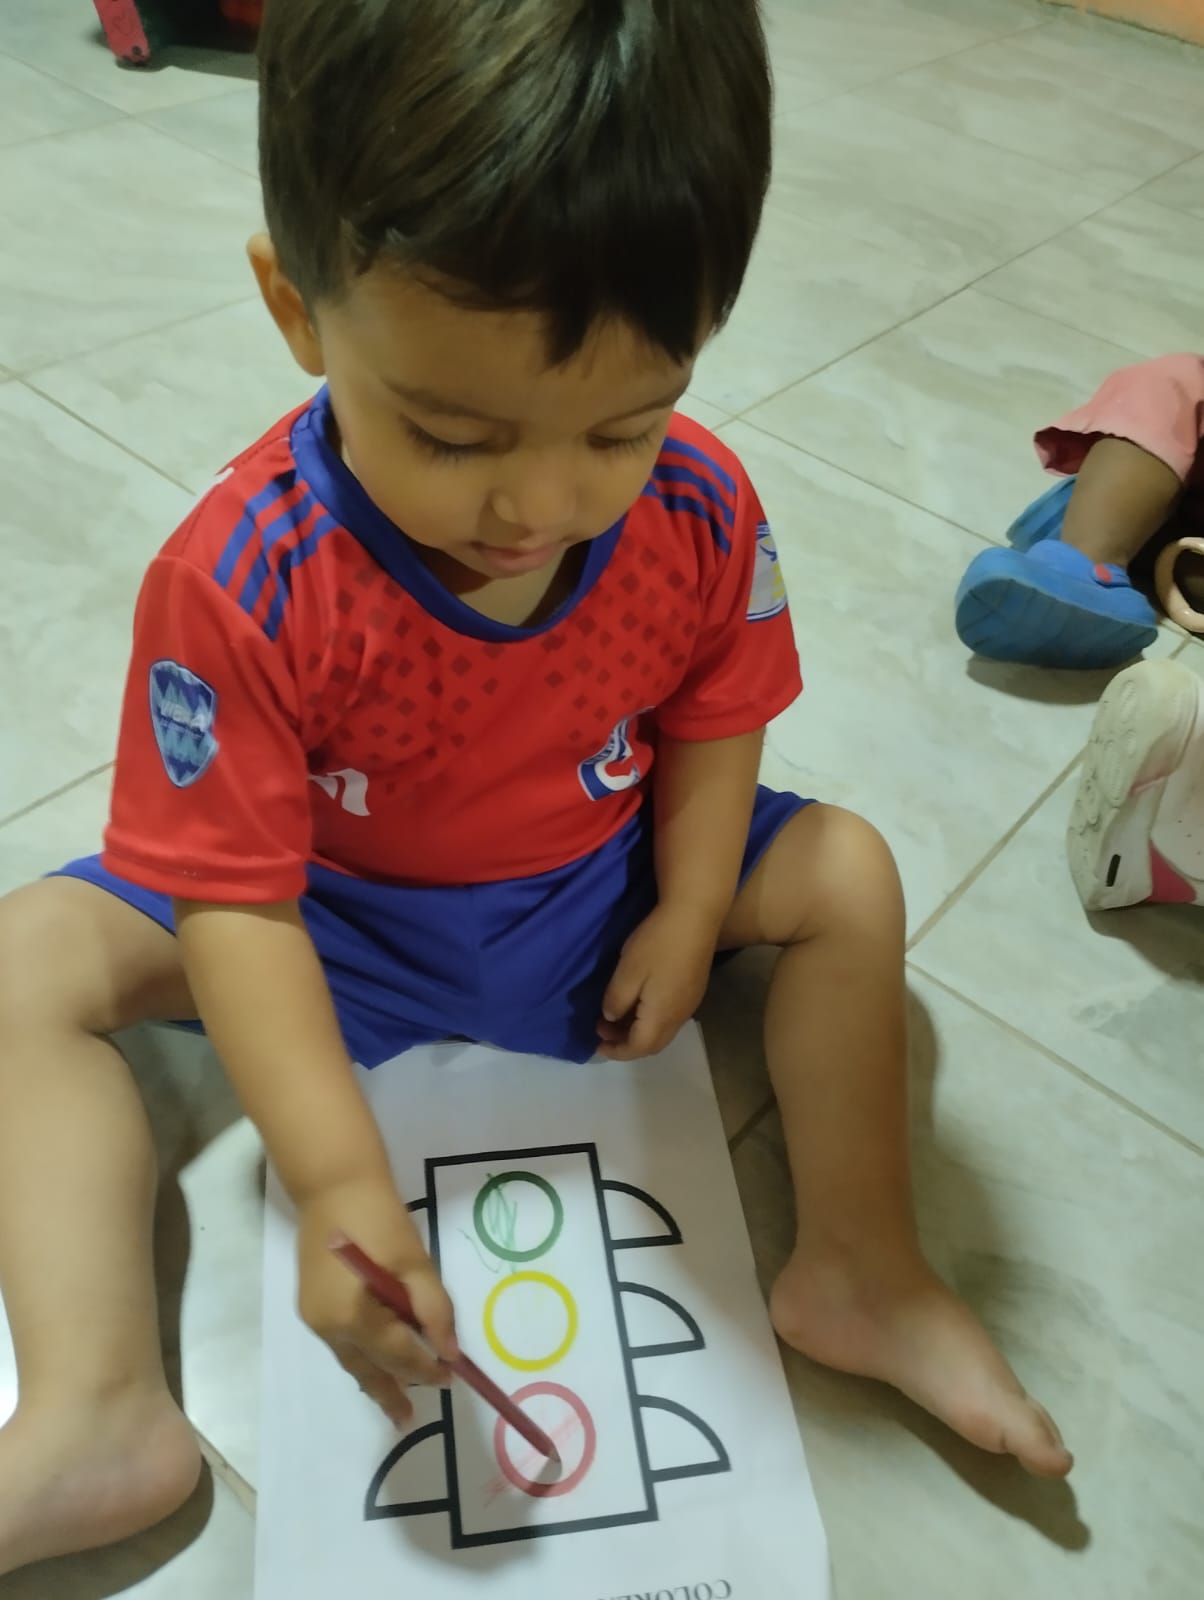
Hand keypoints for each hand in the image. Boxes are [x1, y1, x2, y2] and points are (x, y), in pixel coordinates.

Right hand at [296, 1172, 458, 1426]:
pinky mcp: (311, 1305)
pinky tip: (377, 1359)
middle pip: (367, 1369)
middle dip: (391, 1392)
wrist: (333, 1184)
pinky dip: (362, 1354)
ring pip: (351, 1359)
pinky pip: (341, 1342)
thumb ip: (433, 1309)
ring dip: (375, 1376)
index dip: (427, 1368)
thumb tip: (450, 1352)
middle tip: (408, 1418)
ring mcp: (314, 1317)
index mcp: (353, 1318)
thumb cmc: (378, 1219)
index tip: (452, 1377)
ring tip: (396, 1399)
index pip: (398, 1355)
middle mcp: (327, 1327)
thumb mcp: (414, 1262)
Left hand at [598, 903, 717, 1059]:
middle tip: (602, 1028)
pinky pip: (669, 1017)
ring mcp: (690, 1003)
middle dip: (626, 1043)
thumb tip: (613, 1018)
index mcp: (661, 1017)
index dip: (616, 1051)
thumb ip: (617, 1000)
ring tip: (616, 1015)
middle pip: (652, 1044)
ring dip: (638, 1030)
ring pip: (662, 1031)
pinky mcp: (694, 989)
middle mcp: (679, 1017)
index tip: (596, 1044)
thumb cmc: (657, 944)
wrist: (695, 916)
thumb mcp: (627, 972)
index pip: (638, 1048)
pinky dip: (650, 1020)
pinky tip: (639, 1002)